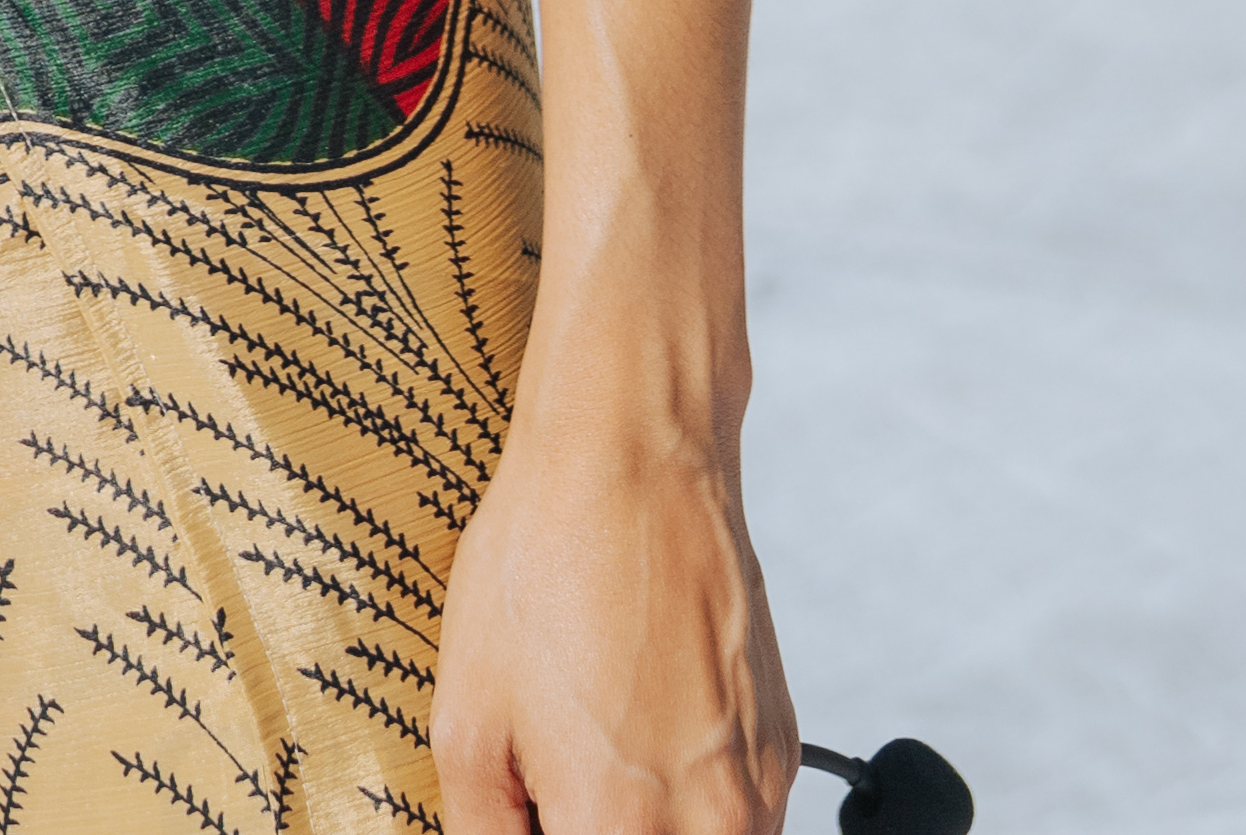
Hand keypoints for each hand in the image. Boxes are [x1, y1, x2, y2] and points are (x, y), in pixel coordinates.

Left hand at [432, 392, 792, 834]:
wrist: (636, 450)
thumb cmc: (547, 561)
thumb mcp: (465, 717)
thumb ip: (483, 833)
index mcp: (623, 826)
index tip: (533, 812)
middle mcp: (711, 824)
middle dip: (596, 830)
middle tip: (555, 786)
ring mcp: (758, 788)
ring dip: (646, 825)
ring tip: (595, 750)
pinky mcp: (780, 746)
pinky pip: (737, 817)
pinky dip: (689, 800)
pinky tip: (641, 724)